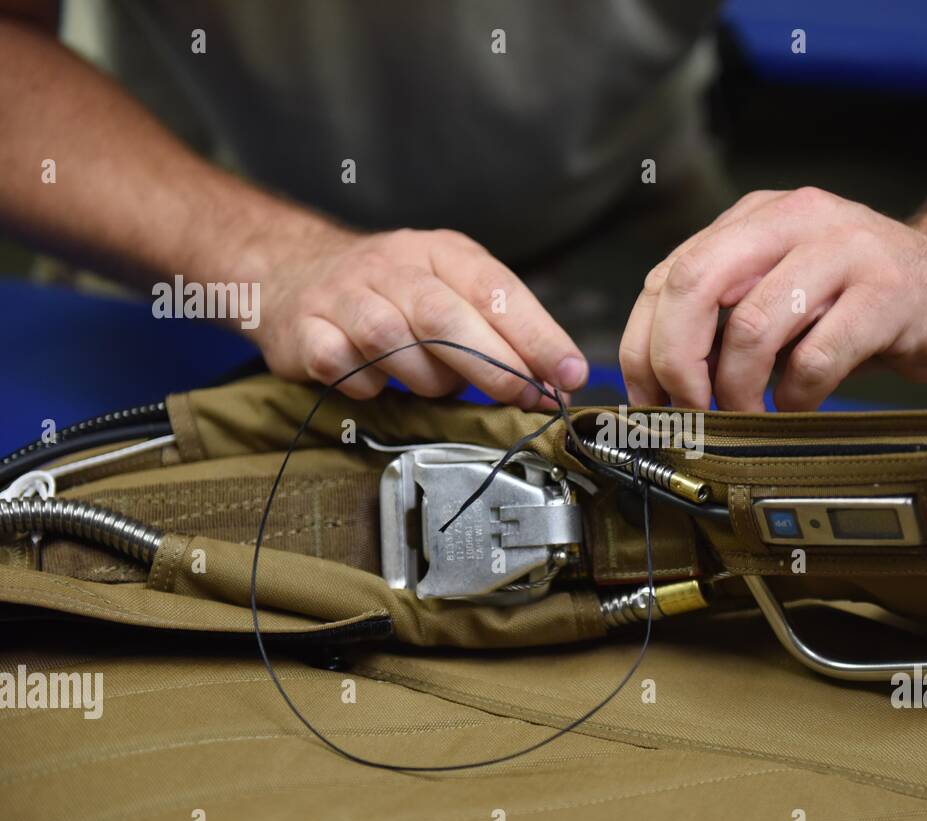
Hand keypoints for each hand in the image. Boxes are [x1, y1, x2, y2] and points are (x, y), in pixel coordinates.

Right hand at [252, 227, 587, 404]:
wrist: (291, 271)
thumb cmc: (392, 294)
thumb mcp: (451, 292)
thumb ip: (500, 332)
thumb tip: (557, 383)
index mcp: (439, 252)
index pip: (496, 289)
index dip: (537, 334)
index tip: (570, 373)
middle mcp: (391, 265)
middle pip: (445, 315)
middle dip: (494, 365)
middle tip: (527, 398)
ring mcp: (343, 295)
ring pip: (394, 343)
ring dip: (426, 379)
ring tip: (437, 385)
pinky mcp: (305, 329)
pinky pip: (343, 368)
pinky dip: (367, 386)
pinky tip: (376, 384)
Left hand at [619, 187, 926, 410]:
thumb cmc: (870, 299)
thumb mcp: (786, 291)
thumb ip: (728, 315)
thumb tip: (660, 382)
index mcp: (756, 219)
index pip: (667, 276)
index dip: (644, 347)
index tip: (649, 402)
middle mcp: (794, 219)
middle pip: (694, 285)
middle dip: (676, 362)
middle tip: (689, 411)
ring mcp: (845, 248)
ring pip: (753, 325)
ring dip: (737, 389)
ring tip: (749, 415)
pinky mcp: (890, 290)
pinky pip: (817, 357)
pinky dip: (796, 397)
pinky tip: (801, 404)